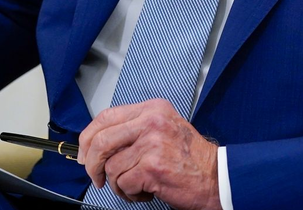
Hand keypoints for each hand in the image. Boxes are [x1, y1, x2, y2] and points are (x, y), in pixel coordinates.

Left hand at [78, 99, 220, 209]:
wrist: (217, 177)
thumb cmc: (191, 158)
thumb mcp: (164, 129)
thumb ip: (134, 129)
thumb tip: (98, 144)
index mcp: (152, 109)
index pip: (106, 117)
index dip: (88, 137)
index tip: (84, 153)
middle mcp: (151, 122)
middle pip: (101, 140)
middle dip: (92, 164)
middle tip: (96, 178)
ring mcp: (151, 143)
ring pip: (111, 167)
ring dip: (118, 184)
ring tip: (136, 186)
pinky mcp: (152, 167)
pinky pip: (123, 183)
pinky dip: (130, 194)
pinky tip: (146, 192)